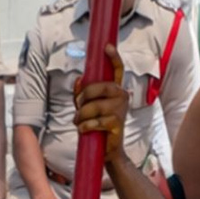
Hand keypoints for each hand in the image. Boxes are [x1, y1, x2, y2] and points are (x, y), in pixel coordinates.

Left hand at [74, 44, 128, 162]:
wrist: (107, 151)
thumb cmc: (97, 126)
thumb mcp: (87, 108)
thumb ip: (82, 94)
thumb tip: (79, 79)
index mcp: (115, 90)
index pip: (117, 70)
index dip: (113, 58)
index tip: (106, 47)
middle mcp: (122, 96)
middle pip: (99, 87)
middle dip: (83, 97)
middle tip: (78, 107)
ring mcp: (121, 110)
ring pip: (95, 106)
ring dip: (81, 115)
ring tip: (79, 122)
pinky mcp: (117, 124)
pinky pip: (96, 121)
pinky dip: (85, 126)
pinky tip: (84, 129)